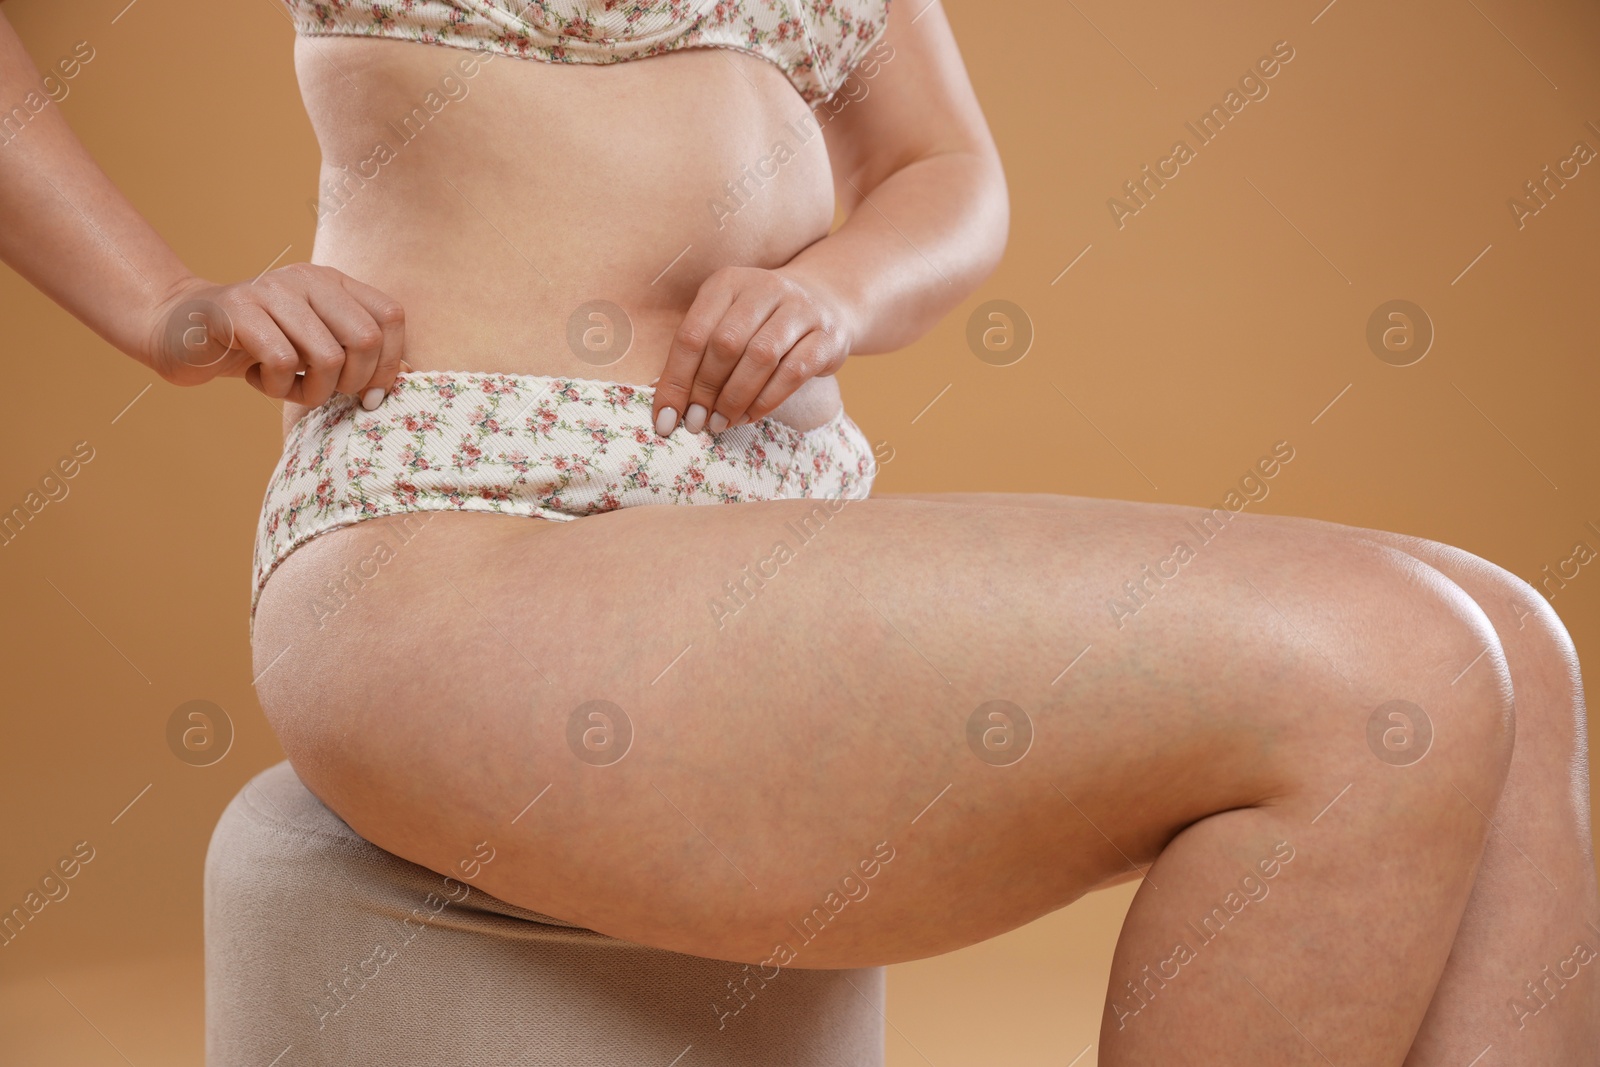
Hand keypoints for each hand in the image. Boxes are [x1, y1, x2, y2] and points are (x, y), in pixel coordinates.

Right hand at [142, 264, 405, 409]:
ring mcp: (271, 290)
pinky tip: (257, 378)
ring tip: (287, 386)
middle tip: (323, 392)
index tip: (370, 393)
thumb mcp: (316, 348)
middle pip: (366, 339)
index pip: (391, 317)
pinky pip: (283, 363)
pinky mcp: (237, 311)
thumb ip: (358, 355)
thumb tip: (405, 378)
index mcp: (333, 282)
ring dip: (311, 391)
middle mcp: (307, 278)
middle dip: (352, 383)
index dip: (390, 363)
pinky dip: (276, 386)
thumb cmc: (261, 348)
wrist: (183, 332)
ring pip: (327, 356)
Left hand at [652, 266, 851, 435]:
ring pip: (760, 357)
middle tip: (695, 422)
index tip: (664, 418)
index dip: (675, 380)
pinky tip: (749, 416)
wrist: (826, 303)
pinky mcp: (826, 336)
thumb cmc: (762, 322)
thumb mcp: (727, 321)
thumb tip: (669, 406)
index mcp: (728, 283)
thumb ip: (700, 354)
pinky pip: (792, 373)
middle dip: (705, 390)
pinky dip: (766, 401)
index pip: (692, 334)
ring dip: (734, 398)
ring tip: (720, 423)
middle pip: (725, 344)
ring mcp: (800, 310)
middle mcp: (764, 288)